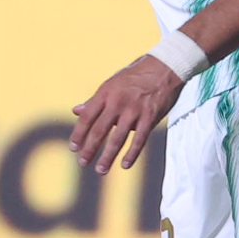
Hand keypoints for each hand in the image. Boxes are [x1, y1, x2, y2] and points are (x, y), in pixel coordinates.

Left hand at [69, 57, 183, 173]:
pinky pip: (139, 139)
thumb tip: (76, 111)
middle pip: (99, 130)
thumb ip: (95, 100)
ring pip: (118, 138)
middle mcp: (117, 102)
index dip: (79, 133)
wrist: (164, 67)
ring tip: (100, 170)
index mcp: (105, 93)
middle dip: (90, 149)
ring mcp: (134, 110)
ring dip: (108, 156)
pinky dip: (132, 153)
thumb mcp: (112, 84)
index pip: (87, 116)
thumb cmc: (135, 76)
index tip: (73, 147)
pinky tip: (125, 165)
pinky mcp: (150, 116)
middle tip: (83, 163)